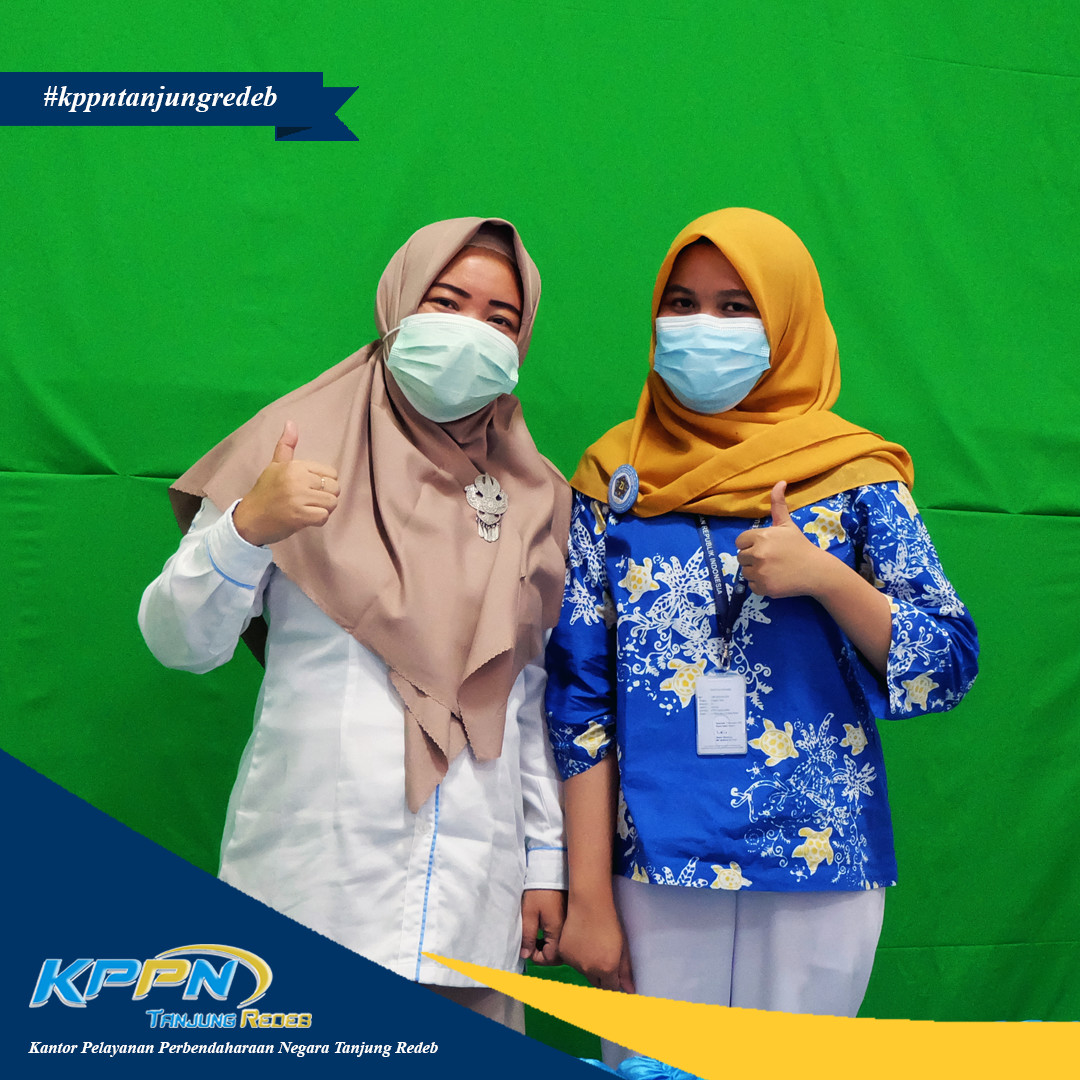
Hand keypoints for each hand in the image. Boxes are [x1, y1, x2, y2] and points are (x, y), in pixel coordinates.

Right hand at [232, 421, 339, 546]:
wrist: (249, 519)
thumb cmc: (265, 492)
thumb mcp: (275, 466)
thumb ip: (286, 445)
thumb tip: (291, 422)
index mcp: (294, 466)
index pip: (331, 473)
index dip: (324, 483)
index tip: (310, 488)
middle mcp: (297, 479)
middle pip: (334, 488)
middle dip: (326, 497)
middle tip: (310, 501)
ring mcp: (298, 498)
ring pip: (332, 503)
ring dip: (323, 509)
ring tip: (308, 509)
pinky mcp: (299, 516)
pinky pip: (324, 517)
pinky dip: (318, 521)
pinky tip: (306, 519)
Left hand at [520, 889, 565, 965]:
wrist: (552, 869)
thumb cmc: (539, 890)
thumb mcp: (528, 913)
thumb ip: (528, 936)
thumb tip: (526, 954)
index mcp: (558, 931)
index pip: (550, 958)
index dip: (536, 957)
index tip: (526, 949)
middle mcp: (569, 930)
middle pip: (559, 954)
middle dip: (545, 954)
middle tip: (532, 945)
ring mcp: (572, 923)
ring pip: (563, 945)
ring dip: (551, 946)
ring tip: (538, 938)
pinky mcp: (572, 916)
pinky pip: (566, 934)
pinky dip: (557, 937)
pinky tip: (547, 929)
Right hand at [558, 898, 634, 992]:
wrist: (589, 905)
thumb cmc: (608, 922)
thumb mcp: (622, 947)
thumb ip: (625, 971)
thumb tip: (630, 989)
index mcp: (607, 968)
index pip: (611, 988)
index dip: (614, 981)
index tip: (614, 975)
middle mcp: (589, 969)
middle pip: (596, 983)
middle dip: (602, 976)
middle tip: (604, 959)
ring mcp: (575, 962)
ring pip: (584, 972)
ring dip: (589, 967)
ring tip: (593, 947)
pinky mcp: (564, 954)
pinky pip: (572, 963)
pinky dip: (577, 958)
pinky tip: (582, 943)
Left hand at [736, 480, 829, 598]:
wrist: (815, 571)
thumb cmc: (799, 546)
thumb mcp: (787, 524)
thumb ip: (778, 504)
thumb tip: (780, 481)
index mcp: (762, 536)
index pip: (740, 541)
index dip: (750, 544)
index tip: (764, 546)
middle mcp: (759, 554)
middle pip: (741, 557)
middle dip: (752, 557)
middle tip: (770, 558)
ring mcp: (761, 572)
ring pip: (745, 572)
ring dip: (755, 571)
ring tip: (772, 568)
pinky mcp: (764, 587)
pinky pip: (751, 586)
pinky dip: (760, 585)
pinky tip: (774, 579)